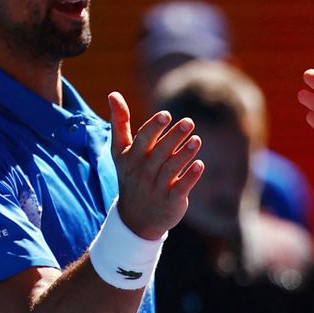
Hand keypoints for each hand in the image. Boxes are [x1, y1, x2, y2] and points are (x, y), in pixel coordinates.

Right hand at [108, 93, 204, 238]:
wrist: (135, 218)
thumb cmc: (131, 176)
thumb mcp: (120, 152)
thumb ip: (119, 123)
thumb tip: (113, 94)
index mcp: (131, 158)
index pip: (143, 140)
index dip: (154, 127)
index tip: (166, 114)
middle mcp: (143, 172)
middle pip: (160, 152)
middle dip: (174, 137)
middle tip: (189, 122)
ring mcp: (157, 187)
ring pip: (171, 169)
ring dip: (184, 154)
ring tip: (197, 140)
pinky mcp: (171, 201)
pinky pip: (181, 188)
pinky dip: (190, 177)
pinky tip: (200, 164)